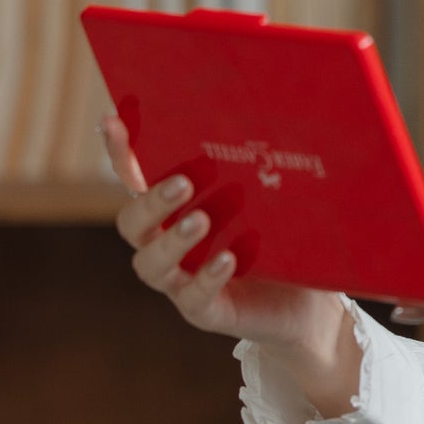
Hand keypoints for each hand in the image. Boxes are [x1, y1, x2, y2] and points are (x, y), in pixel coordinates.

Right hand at [102, 113, 349, 369]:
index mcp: (175, 211)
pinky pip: (193, 299)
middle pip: (132, 223)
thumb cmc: (284, 240)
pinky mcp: (207, 312)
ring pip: (150, 264)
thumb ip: (257, 166)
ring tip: (201, 221)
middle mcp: (168, 244)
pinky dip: (206, 278)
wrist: (310, 303)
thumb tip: (275, 111)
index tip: (113, 121)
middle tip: (183, 183)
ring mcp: (182, 281)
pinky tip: (227, 260)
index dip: (120, 154)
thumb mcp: (270, 199)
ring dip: (172, 240)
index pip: (135, 180)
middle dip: (151, 202)